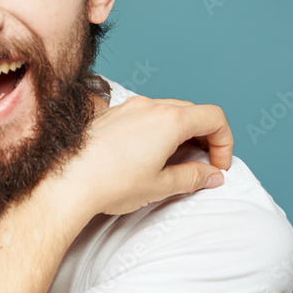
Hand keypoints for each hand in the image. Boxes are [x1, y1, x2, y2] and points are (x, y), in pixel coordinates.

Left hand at [57, 96, 234, 217]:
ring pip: (168, 111)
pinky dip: (157, 129)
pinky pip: (144, 115)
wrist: (67, 182)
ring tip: (175, 161)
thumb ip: (193, 177)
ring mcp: (127, 108)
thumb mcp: (161, 185)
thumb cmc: (110, 183)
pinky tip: (148, 154)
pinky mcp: (110, 115)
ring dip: (181, 132)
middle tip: (202, 164)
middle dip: (205, 137)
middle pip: (192, 112)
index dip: (225, 142)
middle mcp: (149, 106)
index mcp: (169, 120)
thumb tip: (211, 175)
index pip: (213, 118)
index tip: (218, 165)